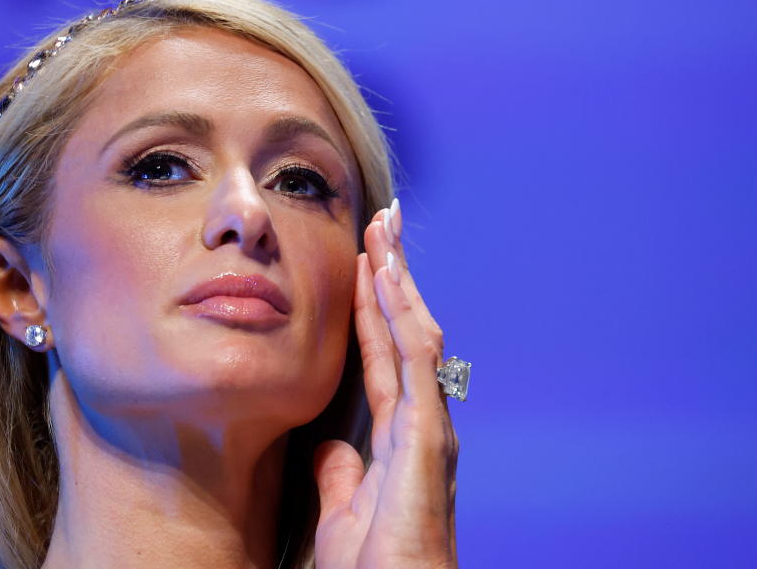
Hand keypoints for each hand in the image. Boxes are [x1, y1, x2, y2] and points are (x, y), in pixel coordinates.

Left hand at [314, 202, 458, 567]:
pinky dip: (402, 315)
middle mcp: (421, 418)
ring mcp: (429, 423)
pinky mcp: (428, 435)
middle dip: (392, 273)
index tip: (364, 260)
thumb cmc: (377, 564)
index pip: (383, 350)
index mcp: (399, 431)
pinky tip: (389, 279)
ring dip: (398, 279)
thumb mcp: (342, 504)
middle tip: (382, 221)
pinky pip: (416, 361)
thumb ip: (338, 467)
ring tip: (384, 230)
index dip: (372, 304)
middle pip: (403, 329)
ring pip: (414, 332)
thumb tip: (327, 440)